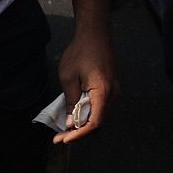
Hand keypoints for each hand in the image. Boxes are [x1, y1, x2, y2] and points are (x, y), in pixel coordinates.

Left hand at [52, 27, 114, 143]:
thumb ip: (71, 102)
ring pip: (99, 114)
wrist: (95, 33)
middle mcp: (112, 93)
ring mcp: (113, 89)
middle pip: (98, 121)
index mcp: (103, 91)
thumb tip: (71, 122)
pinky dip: (87, 113)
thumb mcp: (69, 78)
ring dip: (83, 123)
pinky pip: (100, 105)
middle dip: (79, 132)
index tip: (65, 139)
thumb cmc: (80, 52)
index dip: (80, 134)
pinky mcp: (110, 86)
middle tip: (60, 137)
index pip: (95, 122)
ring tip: (65, 129)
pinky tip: (75, 115)